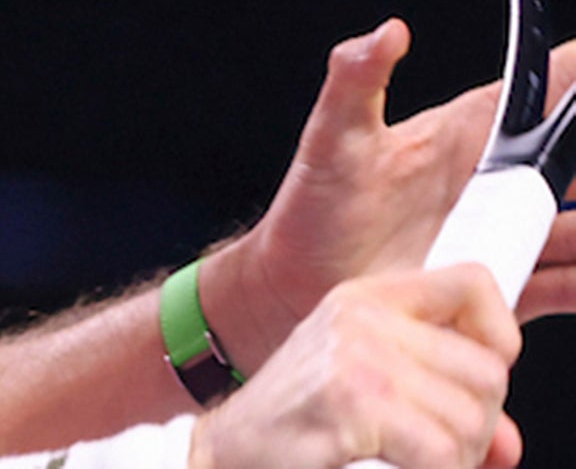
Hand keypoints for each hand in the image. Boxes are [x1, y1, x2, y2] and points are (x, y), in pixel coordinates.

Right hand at [192, 265, 521, 468]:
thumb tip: (510, 445)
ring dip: (456, 457)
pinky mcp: (352, 403)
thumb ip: (436, 399)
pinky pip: (441, 451)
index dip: (497, 337)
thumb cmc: (290, 424)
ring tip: (411, 460)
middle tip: (439, 447)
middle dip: (476, 425)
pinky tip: (397, 468)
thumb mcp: (364, 385)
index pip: (473, 283)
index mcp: (364, 298)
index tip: (476, 381)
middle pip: (486, 372)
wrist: (224, 453)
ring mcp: (356, 357)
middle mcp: (361, 317)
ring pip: (471, 419)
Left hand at [203, 22, 575, 372]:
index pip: (545, 90)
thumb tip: (385, 33)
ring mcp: (504, 233)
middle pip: (571, 163)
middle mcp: (496, 182)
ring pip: (575, 226)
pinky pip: (564, 281)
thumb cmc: (311, 211)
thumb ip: (356, 83)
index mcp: (468, 132)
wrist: (295, 289)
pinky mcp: (504, 283)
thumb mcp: (332, 141)